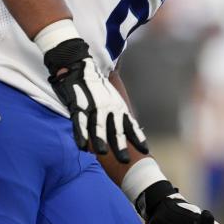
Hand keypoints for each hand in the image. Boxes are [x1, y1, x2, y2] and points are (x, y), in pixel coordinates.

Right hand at [44, 37, 147, 161]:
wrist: (78, 63)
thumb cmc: (93, 80)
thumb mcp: (109, 93)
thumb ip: (114, 107)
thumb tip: (120, 120)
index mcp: (117, 105)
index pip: (129, 124)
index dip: (137, 137)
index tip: (145, 149)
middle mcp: (107, 106)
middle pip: (114, 129)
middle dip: (120, 145)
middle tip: (126, 160)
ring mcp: (92, 106)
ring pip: (97, 127)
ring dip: (100, 141)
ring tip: (103, 154)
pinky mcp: (78, 105)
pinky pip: (80, 122)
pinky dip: (81, 134)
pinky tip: (82, 145)